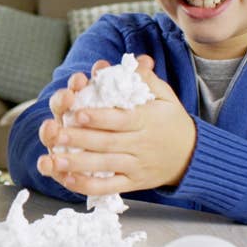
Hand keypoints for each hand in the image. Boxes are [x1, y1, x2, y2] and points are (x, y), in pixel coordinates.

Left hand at [36, 55, 196, 194]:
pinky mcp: (133, 183)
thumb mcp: (166, 97)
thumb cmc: (172, 122)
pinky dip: (88, 186)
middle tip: (56, 135)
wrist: (192, 156)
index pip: (121, 119)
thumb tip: (136, 60)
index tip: (78, 114)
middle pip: (107, 143)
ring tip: (54, 161)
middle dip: (79, 140)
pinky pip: (109, 187)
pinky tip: (69, 180)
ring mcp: (136, 166)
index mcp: (147, 121)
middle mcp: (141, 145)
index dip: (99, 118)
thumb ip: (148, 80)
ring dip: (78, 165)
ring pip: (104, 166)